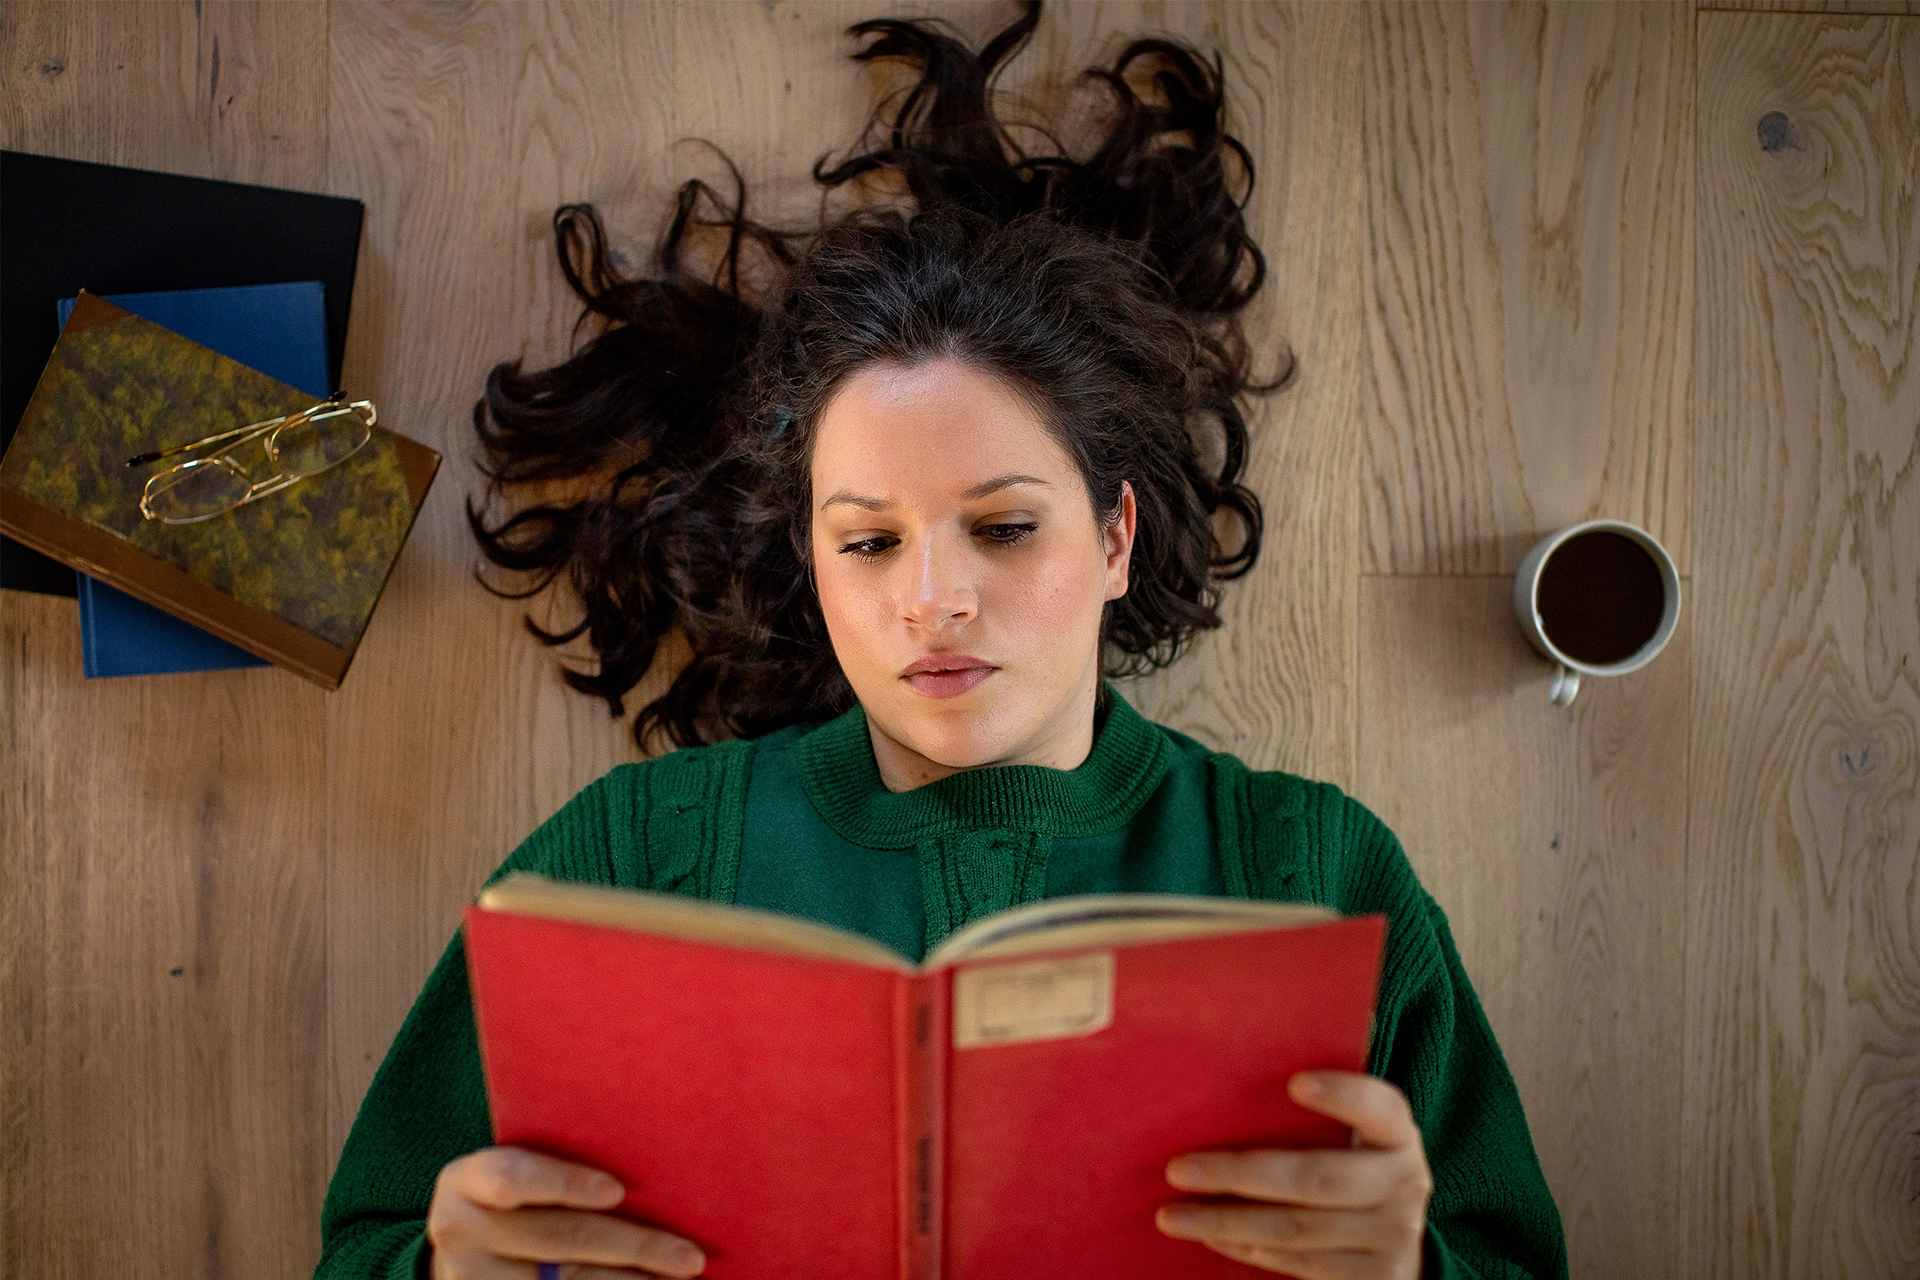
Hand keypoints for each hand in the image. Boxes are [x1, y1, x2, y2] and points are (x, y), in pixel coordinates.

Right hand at [427, 1146, 705, 1277]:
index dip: (564, 1183)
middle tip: (690, 1257)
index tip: (616, 1191)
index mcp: (468, 1180)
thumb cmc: (514, 1194)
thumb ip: (559, 1160)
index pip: (513, 1177)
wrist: (464, 1248)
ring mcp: (471, 1277)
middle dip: (634, 1247)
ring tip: (683, 1279)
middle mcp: (461, 1231)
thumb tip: (656, 1154)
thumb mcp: (516, 1170)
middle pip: (560, 1238)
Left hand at [1155, 1071, 1431, 1278]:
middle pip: (1317, 1180)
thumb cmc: (1351, 1162)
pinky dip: (1245, 1249)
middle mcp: (1404, 1184)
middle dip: (1240, 1174)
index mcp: (1398, 1133)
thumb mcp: (1353, 1131)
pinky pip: (1295, 1264)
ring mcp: (1390, 1238)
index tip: (1294, 1082)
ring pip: (1296, 1230)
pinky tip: (1210, 1235)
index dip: (1342, 1095)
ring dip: (1226, 1221)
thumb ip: (1318, 1101)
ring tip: (1172, 1214)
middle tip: (1178, 1169)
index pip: (1379, 1107)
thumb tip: (1240, 1049)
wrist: (1399, 1244)